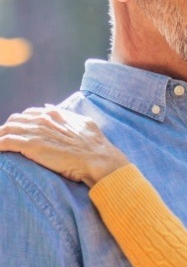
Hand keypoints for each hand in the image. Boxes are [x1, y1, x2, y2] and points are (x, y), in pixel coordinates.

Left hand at [0, 107, 128, 186]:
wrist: (97, 158)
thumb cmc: (94, 144)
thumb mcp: (83, 123)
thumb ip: (66, 115)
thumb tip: (49, 107)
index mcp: (55, 114)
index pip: (29, 114)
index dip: (22, 123)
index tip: (20, 133)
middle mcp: (43, 119)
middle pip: (15, 120)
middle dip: (8, 129)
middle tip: (7, 142)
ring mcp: (36, 131)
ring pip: (6, 129)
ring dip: (1, 137)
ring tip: (0, 145)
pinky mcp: (30, 146)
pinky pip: (4, 142)